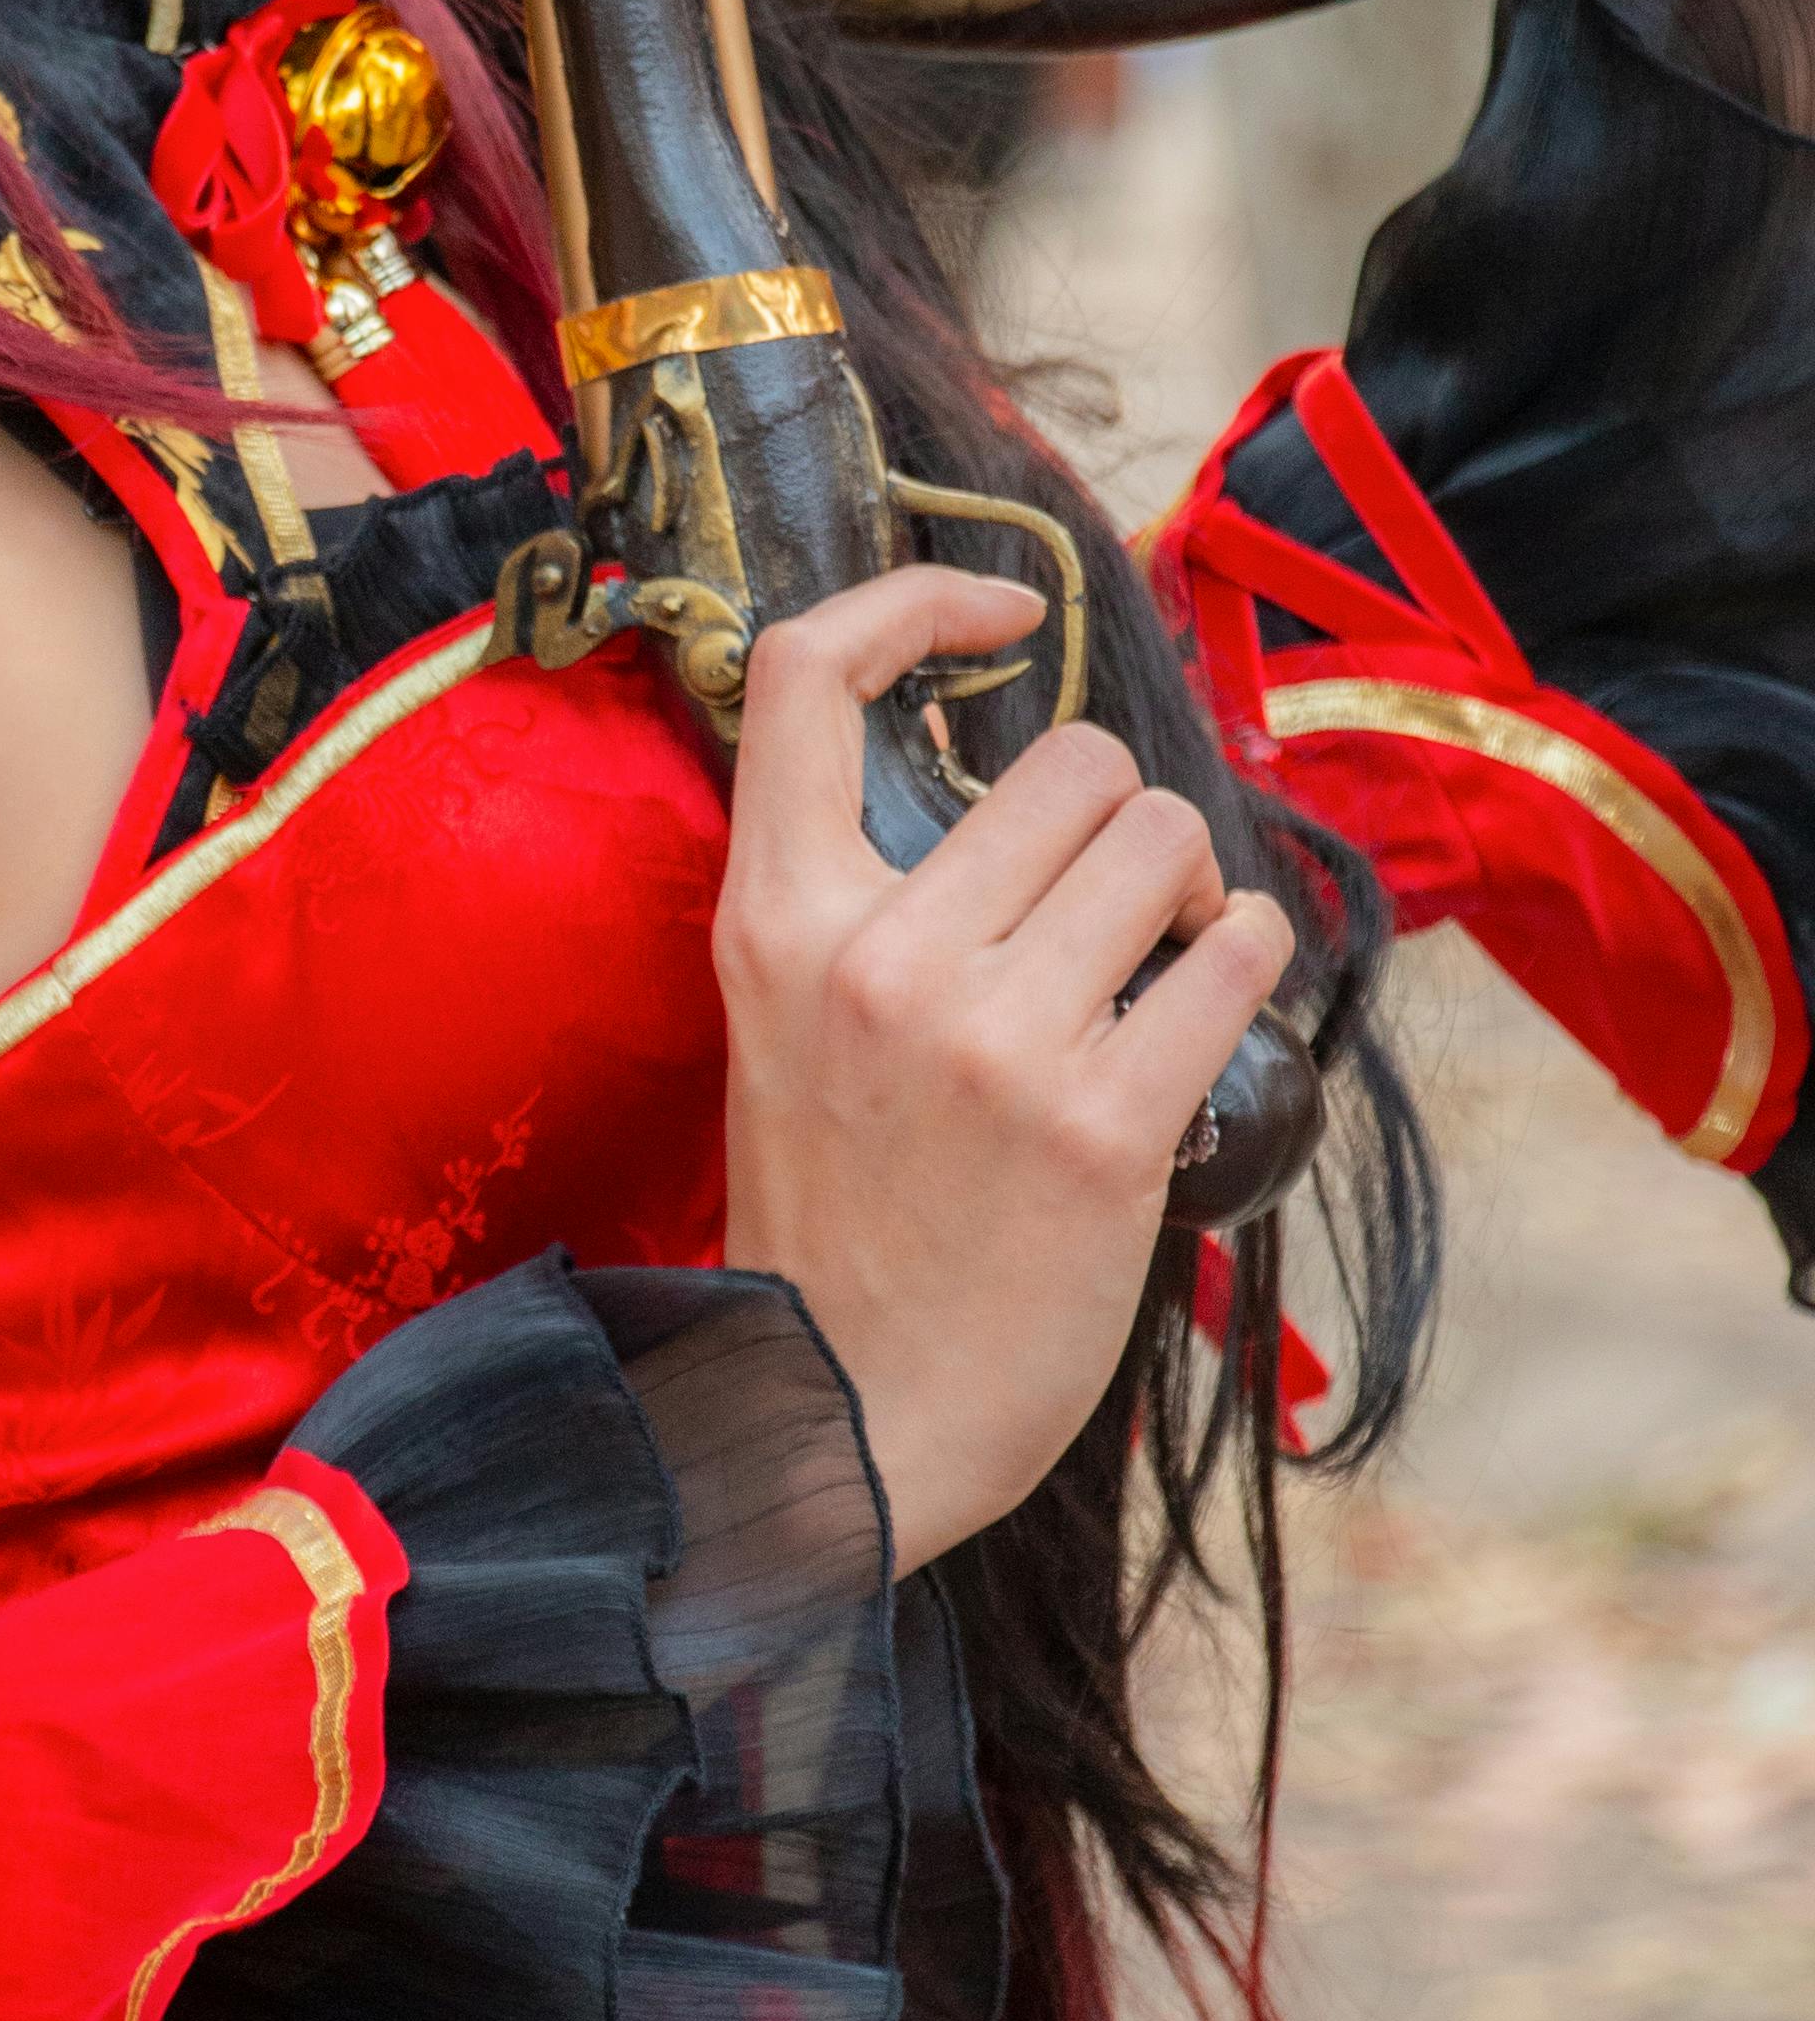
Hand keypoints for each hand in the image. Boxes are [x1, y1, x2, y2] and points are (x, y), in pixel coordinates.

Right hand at [714, 569, 1296, 1578]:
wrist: (841, 1419)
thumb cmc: (834, 1213)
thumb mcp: (789, 1022)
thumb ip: (863, 897)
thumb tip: (1007, 771)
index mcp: (774, 921)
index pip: (809, 673)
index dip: (916, 600)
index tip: (1004, 608)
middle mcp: (877, 957)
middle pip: (1068, 762)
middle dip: (1122, 814)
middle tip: (1119, 896)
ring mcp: (991, 1041)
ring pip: (1166, 840)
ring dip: (1193, 886)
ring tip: (1167, 953)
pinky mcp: (1101, 1126)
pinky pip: (1233, 959)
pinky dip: (1246, 959)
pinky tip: (1212, 998)